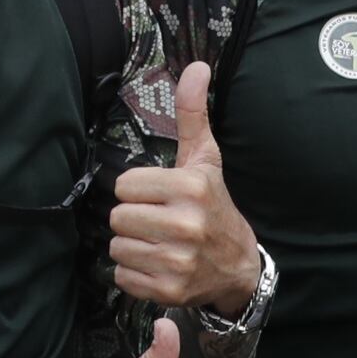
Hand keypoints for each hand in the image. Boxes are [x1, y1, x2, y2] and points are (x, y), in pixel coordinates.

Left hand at [111, 62, 260, 312]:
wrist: (238, 265)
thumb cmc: (213, 205)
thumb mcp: (205, 159)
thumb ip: (193, 113)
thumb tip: (196, 66)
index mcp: (192, 188)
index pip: (125, 185)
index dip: (138, 190)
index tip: (159, 196)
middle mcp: (186, 225)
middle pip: (119, 217)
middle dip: (134, 218)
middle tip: (157, 221)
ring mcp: (178, 261)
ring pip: (118, 247)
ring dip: (133, 245)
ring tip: (158, 242)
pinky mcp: (169, 290)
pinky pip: (123, 276)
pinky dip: (135, 273)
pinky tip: (158, 264)